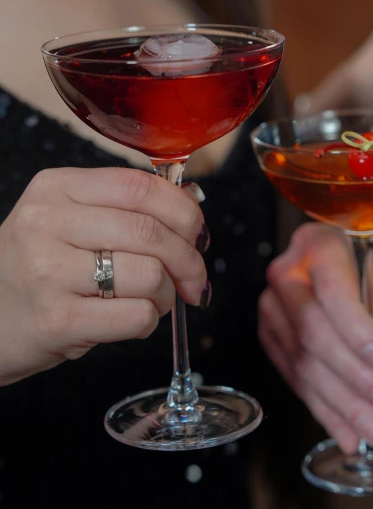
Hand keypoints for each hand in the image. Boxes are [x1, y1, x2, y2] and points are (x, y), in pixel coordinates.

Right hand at [0, 167, 208, 385]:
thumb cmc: (39, 269)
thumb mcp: (68, 221)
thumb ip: (122, 210)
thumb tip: (192, 213)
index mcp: (56, 187)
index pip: (140, 187)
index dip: (184, 212)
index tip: (198, 234)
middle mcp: (47, 222)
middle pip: (150, 231)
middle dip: (189, 260)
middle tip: (194, 279)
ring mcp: (47, 271)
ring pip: (149, 274)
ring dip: (166, 294)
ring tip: (152, 300)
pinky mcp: (56, 320)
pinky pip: (135, 316)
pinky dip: (148, 321)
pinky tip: (130, 320)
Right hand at [259, 223, 372, 452]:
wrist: (359, 273)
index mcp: (316, 245)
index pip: (331, 292)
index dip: (358, 330)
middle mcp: (285, 274)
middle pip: (312, 332)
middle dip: (354, 375)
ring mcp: (273, 309)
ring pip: (304, 363)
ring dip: (343, 403)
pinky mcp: (273, 340)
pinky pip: (298, 381)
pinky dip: (327, 411)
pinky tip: (349, 433)